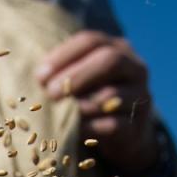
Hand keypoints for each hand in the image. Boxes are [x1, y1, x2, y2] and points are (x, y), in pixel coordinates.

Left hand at [35, 31, 158, 174]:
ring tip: (59, 114)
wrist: (125, 136)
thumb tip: (36, 77)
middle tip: (50, 93)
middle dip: (75, 76)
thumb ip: (61, 72)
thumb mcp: (79, 80)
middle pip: (109, 60)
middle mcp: (134, 68)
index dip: (63, 56)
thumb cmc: (91, 99)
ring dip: (80, 105)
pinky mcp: (136, 126)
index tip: (39, 76)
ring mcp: (140, 96)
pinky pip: (113, 125)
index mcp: (116, 48)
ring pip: (111, 95)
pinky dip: (89, 128)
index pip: (90, 41)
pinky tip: (73, 132)